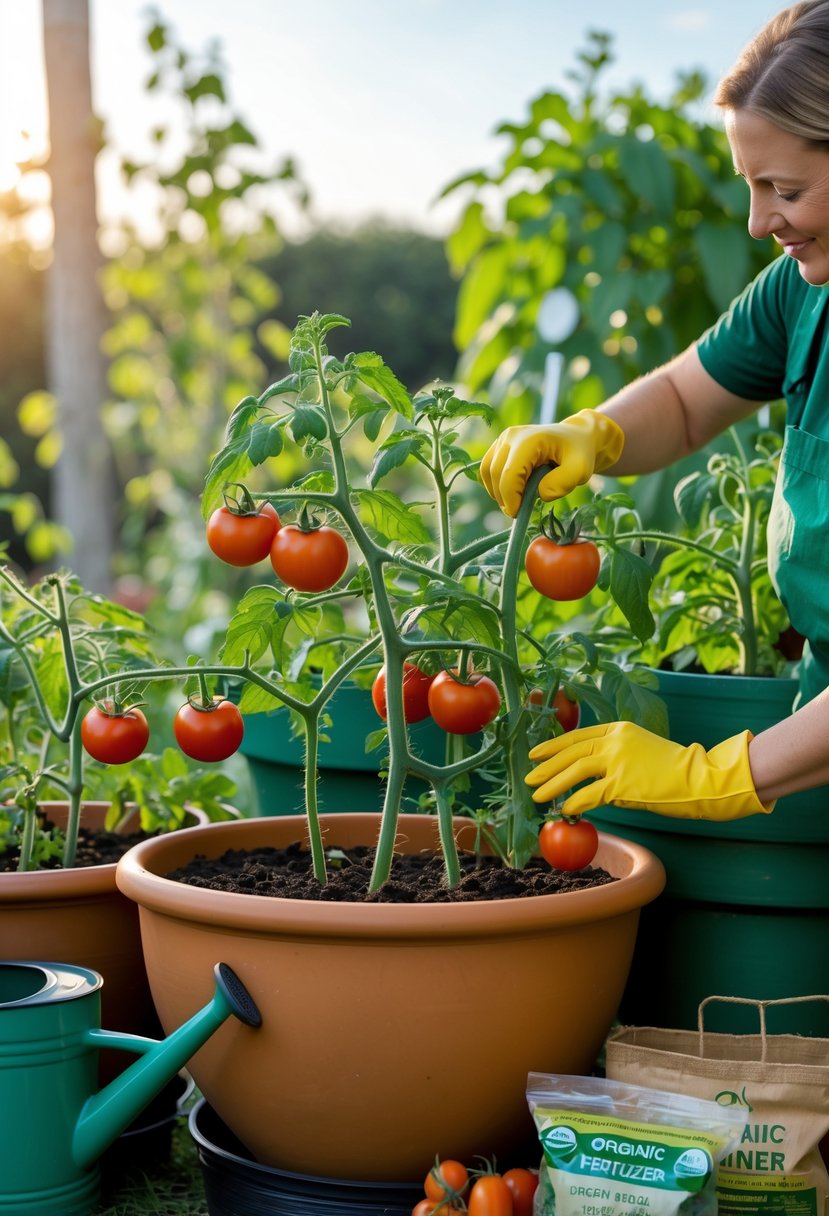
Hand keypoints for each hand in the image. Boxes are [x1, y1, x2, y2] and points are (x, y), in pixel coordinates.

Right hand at [479, 409, 623, 516]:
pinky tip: (511, 492)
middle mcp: (511, 436)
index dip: (510, 498)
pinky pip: (487, 469)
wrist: (576, 437)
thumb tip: (540, 494)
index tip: (517, 514)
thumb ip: (563, 483)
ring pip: (487, 472)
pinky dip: (495, 485)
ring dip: (497, 492)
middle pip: (495, 474)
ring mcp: (503, 439)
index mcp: (529, 439)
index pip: (509, 473)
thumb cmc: (579, 454)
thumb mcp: (581, 469)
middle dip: (503, 497)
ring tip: (515, 502)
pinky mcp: (499, 446)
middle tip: (518, 512)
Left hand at [525, 722, 773, 820]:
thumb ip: (615, 756)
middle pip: (572, 750)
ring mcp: (618, 760)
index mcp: (619, 729)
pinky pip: (590, 794)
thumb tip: (589, 775)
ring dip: (553, 784)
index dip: (554, 745)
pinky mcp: (622, 783)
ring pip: (575, 769)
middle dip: (547, 765)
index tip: (536, 754)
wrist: (699, 779)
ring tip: (537, 795)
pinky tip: (564, 809)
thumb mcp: (641, 750)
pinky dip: (574, 802)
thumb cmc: (674, 770)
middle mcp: (615, 740)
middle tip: (529, 777)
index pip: (578, 735)